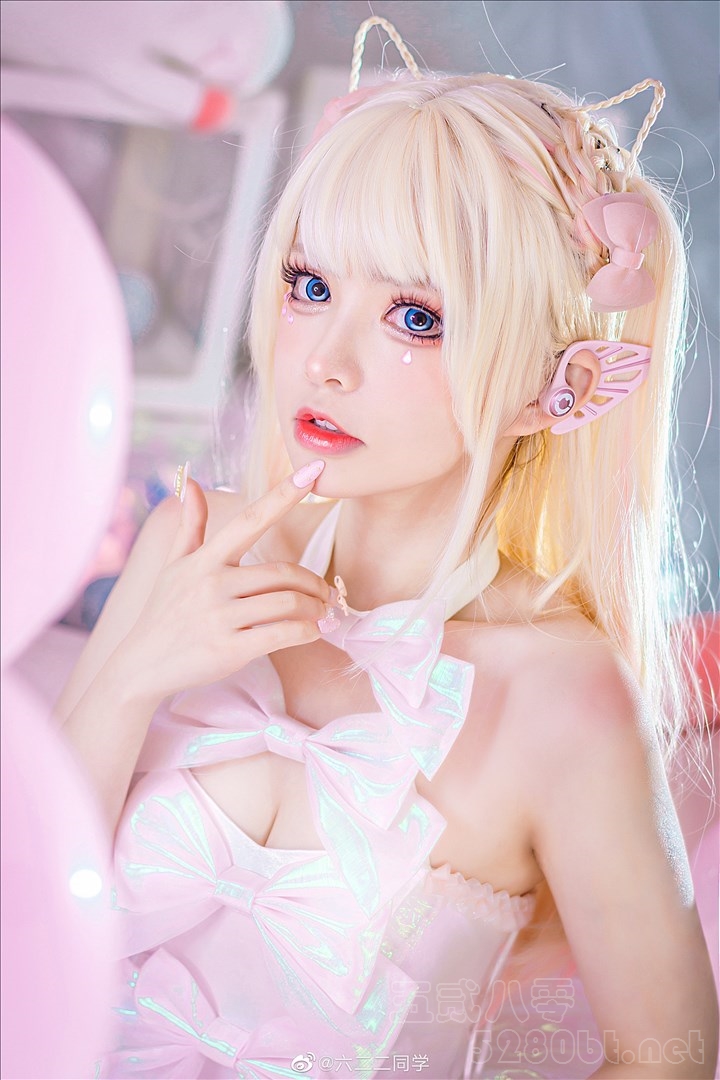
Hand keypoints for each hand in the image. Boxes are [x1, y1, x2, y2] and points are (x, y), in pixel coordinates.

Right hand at [119, 462, 331, 705]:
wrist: (141, 666)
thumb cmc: (163, 613)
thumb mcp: (174, 566)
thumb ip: (191, 525)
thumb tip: (189, 480)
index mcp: (205, 560)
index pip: (250, 520)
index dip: (282, 496)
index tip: (311, 473)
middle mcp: (213, 584)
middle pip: (283, 574)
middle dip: (314, 584)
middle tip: (325, 593)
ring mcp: (220, 617)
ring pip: (288, 604)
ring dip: (315, 609)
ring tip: (321, 614)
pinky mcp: (229, 649)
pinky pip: (282, 634)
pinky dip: (306, 633)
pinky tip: (311, 632)